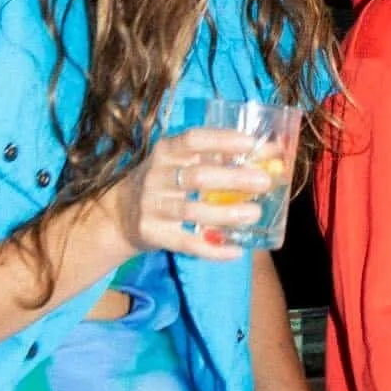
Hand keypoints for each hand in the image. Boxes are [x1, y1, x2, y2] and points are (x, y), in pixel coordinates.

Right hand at [107, 127, 268, 261]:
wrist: (119, 215)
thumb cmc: (165, 181)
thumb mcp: (181, 162)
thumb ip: (218, 156)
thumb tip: (271, 150)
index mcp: (166, 151)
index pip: (193, 139)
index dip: (223, 140)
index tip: (252, 144)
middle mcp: (156, 176)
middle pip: (197, 177)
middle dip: (233, 178)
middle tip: (264, 181)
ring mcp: (152, 206)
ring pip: (191, 211)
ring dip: (226, 213)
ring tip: (254, 213)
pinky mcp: (152, 234)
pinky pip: (186, 243)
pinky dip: (212, 249)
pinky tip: (236, 250)